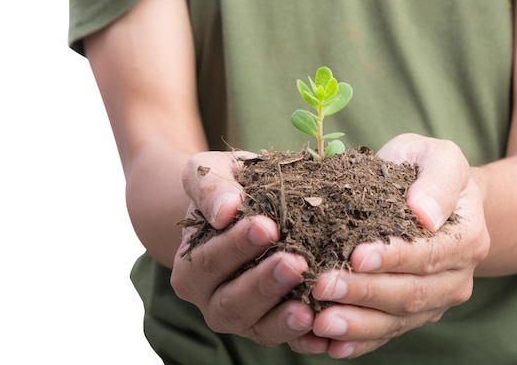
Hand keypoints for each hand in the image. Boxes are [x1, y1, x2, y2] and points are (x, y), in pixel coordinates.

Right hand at [171, 151, 314, 346]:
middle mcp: (211, 300)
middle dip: (264, 285)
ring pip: (258, 328)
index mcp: (191, 267)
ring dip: (283, 320)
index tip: (267, 226)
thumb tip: (225, 211)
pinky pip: (287, 342)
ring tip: (310, 309)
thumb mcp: (208, 174)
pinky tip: (325, 335)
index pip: (209, 261)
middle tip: (295, 263)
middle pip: (231, 304)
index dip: (236, 247)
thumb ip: (209, 188)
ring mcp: (243, 318)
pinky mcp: (271, 327)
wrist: (242, 207)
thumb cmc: (226, 188)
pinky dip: (306, 341)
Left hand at [289, 134, 489, 358]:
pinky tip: (328, 344)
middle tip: (322, 286)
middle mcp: (456, 277)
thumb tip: (425, 214)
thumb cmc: (427, 170)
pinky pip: (386, 333)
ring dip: (357, 324)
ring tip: (320, 322)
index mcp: (466, 238)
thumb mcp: (438, 157)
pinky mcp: (412, 314)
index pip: (429, 253)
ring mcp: (434, 301)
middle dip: (364, 292)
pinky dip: (358, 342)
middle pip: (411, 293)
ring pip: (397, 320)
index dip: (393, 257)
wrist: (433, 197)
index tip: (357, 255)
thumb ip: (438, 180)